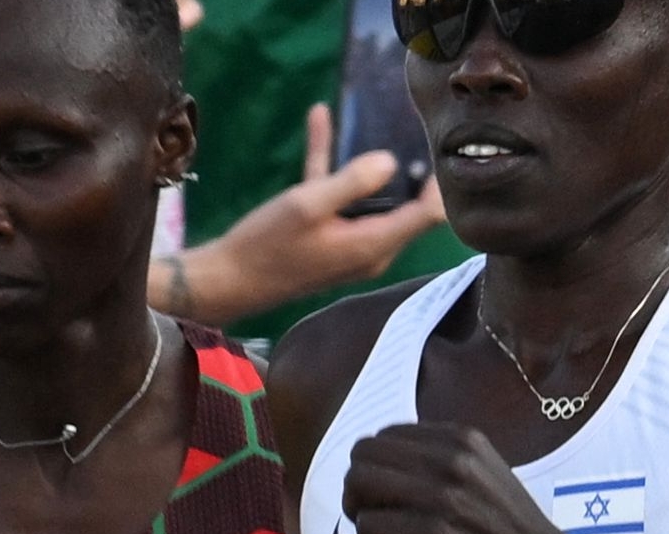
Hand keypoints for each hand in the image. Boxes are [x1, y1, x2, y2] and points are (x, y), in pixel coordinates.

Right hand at [163, 105, 445, 324]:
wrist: (229, 280)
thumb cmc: (268, 244)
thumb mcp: (308, 205)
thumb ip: (351, 182)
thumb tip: (390, 161)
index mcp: (375, 243)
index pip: (429, 215)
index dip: (439, 184)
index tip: (439, 148)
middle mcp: (373, 247)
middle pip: (409, 208)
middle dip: (414, 172)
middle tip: (418, 130)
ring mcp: (353, 242)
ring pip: (372, 198)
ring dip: (370, 162)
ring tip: (379, 120)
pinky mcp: (330, 234)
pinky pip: (339, 196)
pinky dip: (332, 163)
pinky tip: (319, 118)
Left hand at [342, 423, 614, 533]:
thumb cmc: (515, 532)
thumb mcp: (487, 474)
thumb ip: (443, 462)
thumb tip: (383, 468)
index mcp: (464, 439)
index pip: (384, 436)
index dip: (378, 468)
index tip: (395, 497)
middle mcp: (453, 459)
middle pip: (363, 456)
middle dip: (360, 489)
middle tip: (378, 516)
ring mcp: (444, 497)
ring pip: (359, 486)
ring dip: (362, 514)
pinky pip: (370, 527)